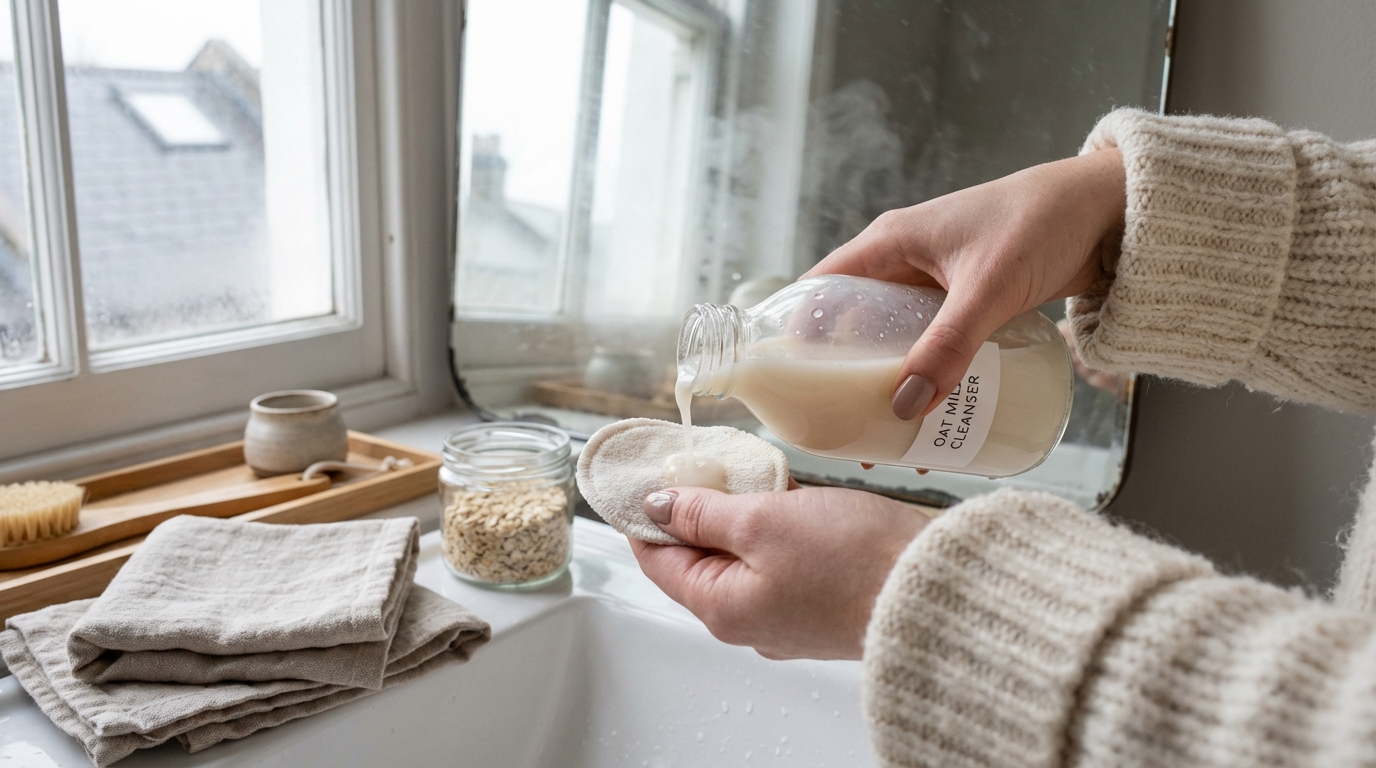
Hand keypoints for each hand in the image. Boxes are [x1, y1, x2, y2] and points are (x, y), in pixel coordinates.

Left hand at [629, 486, 928, 659]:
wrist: (936, 588)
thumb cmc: (852, 560)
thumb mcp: (761, 522)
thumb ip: (703, 513)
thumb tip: (655, 507)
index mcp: (721, 608)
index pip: (657, 560)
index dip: (645, 513)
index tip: (648, 470)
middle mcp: (749, 621)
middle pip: (698, 558)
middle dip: (695, 508)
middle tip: (700, 459)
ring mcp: (786, 614)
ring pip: (742, 556)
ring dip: (739, 513)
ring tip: (744, 468)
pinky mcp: (820, 601)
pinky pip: (780, 560)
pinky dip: (775, 525)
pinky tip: (786, 492)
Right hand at [805, 148, 1126, 418]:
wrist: (1114, 210)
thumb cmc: (1044, 222)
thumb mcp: (988, 288)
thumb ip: (948, 347)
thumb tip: (904, 407)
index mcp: (891, 242)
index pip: (821, 288)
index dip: (798, 332)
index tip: (788, 384)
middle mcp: (906, 262)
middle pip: (854, 324)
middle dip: (845, 375)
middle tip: (839, 426)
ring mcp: (939, 284)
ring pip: (896, 340)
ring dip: (890, 384)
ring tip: (885, 436)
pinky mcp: (971, 302)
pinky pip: (934, 346)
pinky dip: (928, 378)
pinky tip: (936, 418)